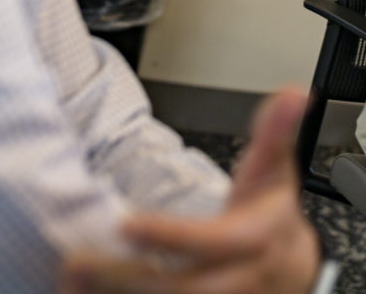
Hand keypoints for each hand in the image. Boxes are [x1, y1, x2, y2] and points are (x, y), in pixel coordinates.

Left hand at [60, 87, 321, 293]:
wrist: (292, 268)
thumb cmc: (271, 213)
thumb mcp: (276, 169)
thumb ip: (276, 131)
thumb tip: (294, 92)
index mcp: (257, 239)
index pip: (212, 242)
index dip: (169, 236)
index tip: (125, 225)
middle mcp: (242, 281)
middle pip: (185, 290)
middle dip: (129, 279)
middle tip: (78, 262)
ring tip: (71, 280)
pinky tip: (86, 293)